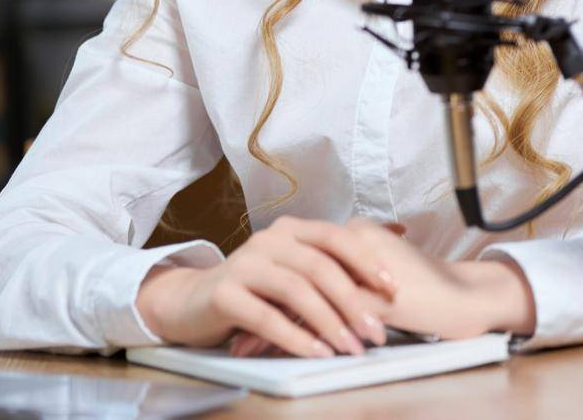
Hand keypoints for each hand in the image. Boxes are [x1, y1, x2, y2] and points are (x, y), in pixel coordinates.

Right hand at [136, 215, 397, 356]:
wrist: (189, 302)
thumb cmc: (254, 289)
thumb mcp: (293, 270)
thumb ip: (329, 265)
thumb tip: (389, 257)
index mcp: (292, 229)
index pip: (338, 237)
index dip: (368, 262)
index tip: (394, 288)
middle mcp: (269, 240)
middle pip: (321, 268)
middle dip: (354, 302)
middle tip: (376, 332)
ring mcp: (245, 264)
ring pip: (297, 291)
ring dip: (329, 323)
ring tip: (351, 348)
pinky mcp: (225, 294)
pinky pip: (268, 317)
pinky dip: (296, 337)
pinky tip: (317, 353)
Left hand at [224, 219, 535, 356]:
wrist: (466, 297)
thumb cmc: (430, 287)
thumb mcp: (386, 268)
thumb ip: (356, 265)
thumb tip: (322, 281)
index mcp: (359, 232)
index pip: (304, 258)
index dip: (274, 282)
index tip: (252, 302)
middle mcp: (356, 243)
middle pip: (295, 274)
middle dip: (262, 303)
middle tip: (236, 326)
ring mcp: (362, 270)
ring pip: (301, 297)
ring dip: (269, 323)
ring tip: (243, 345)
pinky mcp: (371, 299)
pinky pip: (321, 318)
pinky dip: (292, 337)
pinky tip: (274, 353)